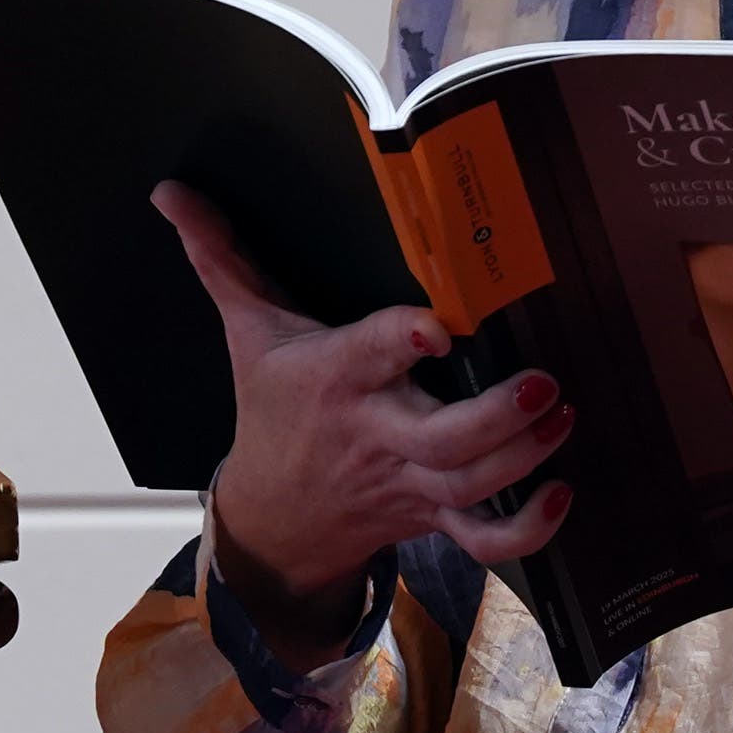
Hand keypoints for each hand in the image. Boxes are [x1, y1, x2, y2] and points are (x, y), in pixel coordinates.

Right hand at [151, 180, 577, 670]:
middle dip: (496, 417)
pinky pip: (484, 540)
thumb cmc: (273, 412)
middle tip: (542, 382)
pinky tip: (561, 492)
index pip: (370, 354)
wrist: (273, 519)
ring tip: (561, 412)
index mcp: (335, 379)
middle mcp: (378, 434)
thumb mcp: (247, 331)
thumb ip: (222, 257)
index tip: (438, 327)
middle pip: (442, 440)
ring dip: (525, 455)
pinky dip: (526, 528)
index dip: (402, 341)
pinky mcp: (434, 516)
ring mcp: (410, 481)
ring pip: (472, 483)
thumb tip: (171, 192)